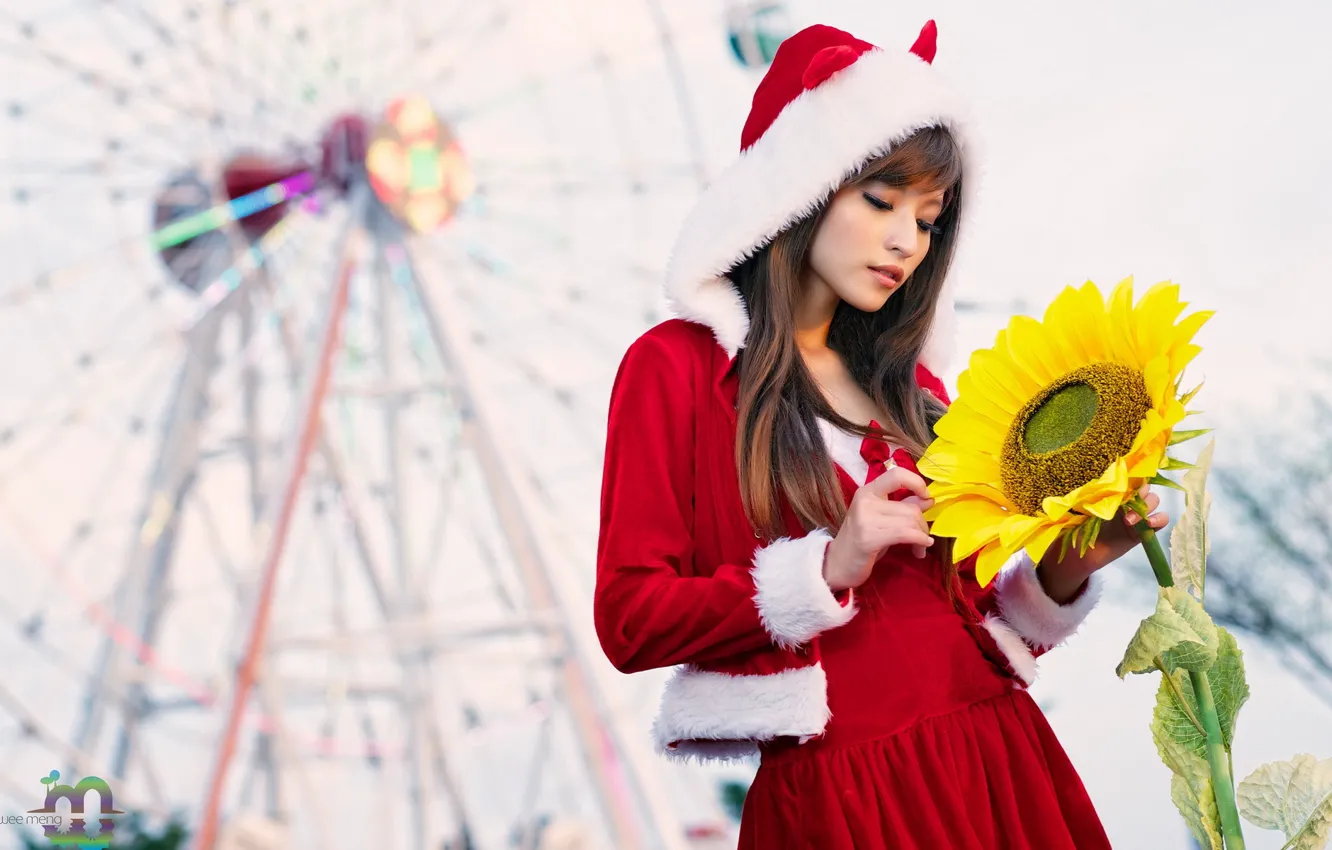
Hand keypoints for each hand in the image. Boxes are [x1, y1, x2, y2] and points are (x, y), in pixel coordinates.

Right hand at [823, 467, 934, 591]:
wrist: (837, 565)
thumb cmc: (861, 542)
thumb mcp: (882, 519)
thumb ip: (902, 506)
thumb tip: (928, 499)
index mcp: (867, 491)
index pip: (897, 474)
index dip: (917, 482)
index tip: (926, 497)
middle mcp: (865, 500)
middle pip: (910, 507)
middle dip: (923, 525)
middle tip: (923, 538)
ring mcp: (865, 518)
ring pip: (911, 521)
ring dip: (922, 536)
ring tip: (919, 547)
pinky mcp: (869, 538)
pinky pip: (906, 534)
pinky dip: (919, 542)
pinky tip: (919, 550)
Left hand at [1037, 483, 1169, 602]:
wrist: (1082, 552)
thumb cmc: (1080, 527)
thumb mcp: (1087, 508)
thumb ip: (1098, 496)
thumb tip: (1103, 484)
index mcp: (1114, 493)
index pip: (1131, 478)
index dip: (1134, 478)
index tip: (1126, 484)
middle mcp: (1128, 501)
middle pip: (1145, 487)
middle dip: (1139, 494)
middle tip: (1125, 507)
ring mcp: (1137, 515)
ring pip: (1154, 501)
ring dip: (1147, 507)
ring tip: (1129, 521)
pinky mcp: (1143, 530)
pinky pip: (1161, 520)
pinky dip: (1159, 519)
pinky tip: (1148, 524)